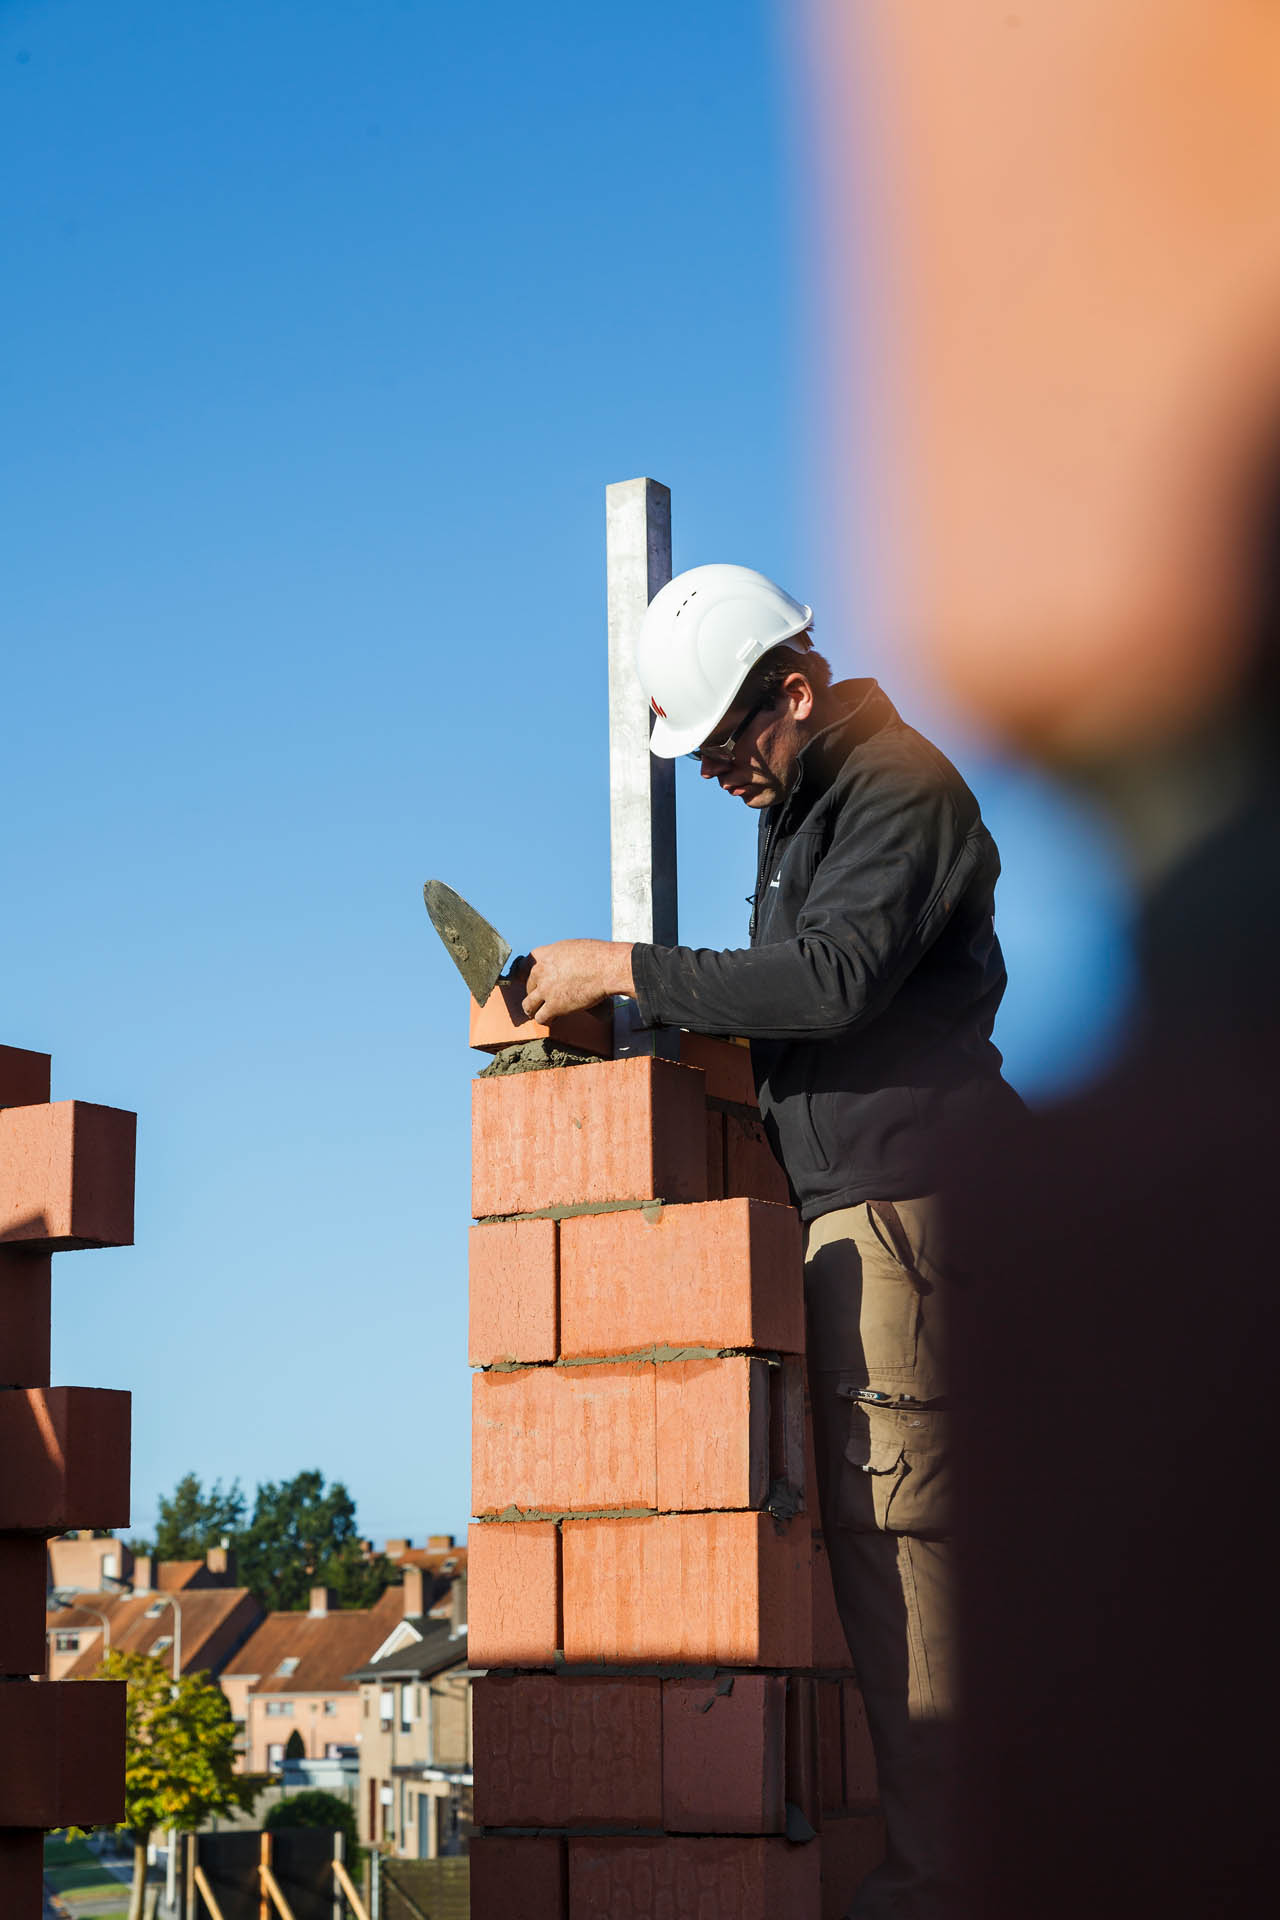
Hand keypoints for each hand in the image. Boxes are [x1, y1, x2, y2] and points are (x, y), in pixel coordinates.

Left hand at [521, 940, 635, 1021]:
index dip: (528, 975)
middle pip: (528, 985)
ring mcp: (545, 989)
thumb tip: (563, 966)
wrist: (606, 968)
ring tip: (540, 1013)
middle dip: (536, 992)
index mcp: (544, 954)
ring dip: (534, 1009)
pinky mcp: (554, 1006)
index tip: (532, 980)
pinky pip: (540, 1018)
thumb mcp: (572, 948)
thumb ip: (560, 957)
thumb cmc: (597, 956)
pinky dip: (546, 1020)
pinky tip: (553, 1020)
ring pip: (528, 1005)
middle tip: (545, 998)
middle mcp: (540, 971)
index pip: (525, 964)